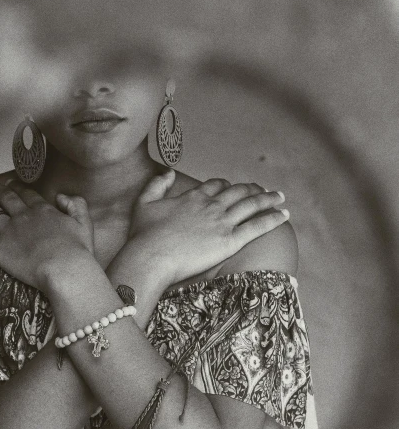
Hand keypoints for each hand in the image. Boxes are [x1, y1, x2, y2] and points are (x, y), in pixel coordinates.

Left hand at [0, 176, 94, 290]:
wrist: (65, 270)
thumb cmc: (78, 252)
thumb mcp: (85, 224)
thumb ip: (76, 205)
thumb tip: (61, 196)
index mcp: (43, 210)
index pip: (27, 194)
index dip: (16, 186)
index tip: (8, 181)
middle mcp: (23, 216)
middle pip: (5, 197)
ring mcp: (9, 231)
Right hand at [127, 170, 288, 283]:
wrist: (151, 256)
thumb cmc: (144, 235)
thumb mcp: (144, 203)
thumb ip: (157, 185)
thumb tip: (168, 172)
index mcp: (193, 197)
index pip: (216, 186)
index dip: (227, 185)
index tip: (234, 187)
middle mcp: (211, 206)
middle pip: (238, 193)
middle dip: (253, 190)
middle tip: (264, 190)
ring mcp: (222, 222)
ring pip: (252, 206)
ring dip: (268, 199)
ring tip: (280, 197)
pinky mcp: (230, 240)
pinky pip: (257, 226)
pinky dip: (273, 219)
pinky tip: (284, 215)